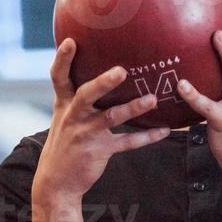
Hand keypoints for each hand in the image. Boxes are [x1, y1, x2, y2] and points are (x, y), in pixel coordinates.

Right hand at [32, 39, 170, 205]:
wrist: (56, 181)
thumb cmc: (65, 144)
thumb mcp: (65, 118)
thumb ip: (78, 98)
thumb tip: (100, 73)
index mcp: (64, 105)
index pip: (58, 78)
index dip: (63, 59)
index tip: (71, 40)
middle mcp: (73, 117)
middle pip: (86, 95)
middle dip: (103, 83)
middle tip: (121, 70)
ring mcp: (85, 134)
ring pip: (110, 118)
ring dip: (132, 109)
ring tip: (152, 99)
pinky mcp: (98, 151)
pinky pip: (126, 143)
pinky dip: (146, 137)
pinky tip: (165, 131)